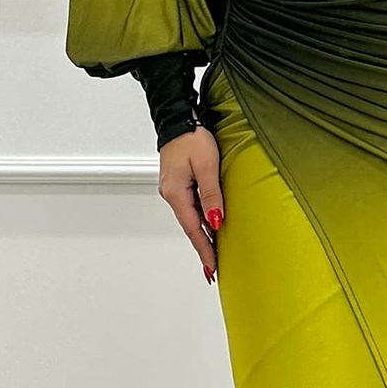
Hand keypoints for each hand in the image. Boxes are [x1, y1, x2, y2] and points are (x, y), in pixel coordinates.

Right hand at [159, 124, 223, 282]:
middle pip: (190, 227)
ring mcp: (174, 189)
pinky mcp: (179, 183)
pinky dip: (200, 221)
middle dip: (203, 248)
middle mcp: (171, 194)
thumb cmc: (192, 137)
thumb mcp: (206, 166)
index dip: (204, 250)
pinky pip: (191, 208)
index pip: (193, 229)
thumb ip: (211, 195)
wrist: (178, 118)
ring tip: (213, 254)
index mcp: (175, 193)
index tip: (212, 268)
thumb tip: (215, 222)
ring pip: (190, 218)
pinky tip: (209, 227)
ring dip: (202, 236)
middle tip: (213, 269)